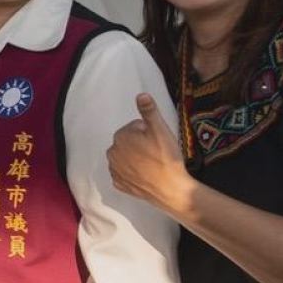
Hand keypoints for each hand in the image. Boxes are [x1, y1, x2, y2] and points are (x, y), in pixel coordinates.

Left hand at [107, 93, 194, 217]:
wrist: (170, 188)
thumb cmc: (166, 157)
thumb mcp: (160, 129)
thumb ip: (149, 111)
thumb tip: (141, 94)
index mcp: (120, 137)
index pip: (134, 128)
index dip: (148, 132)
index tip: (158, 140)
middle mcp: (112, 153)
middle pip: (128, 142)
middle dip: (140, 144)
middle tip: (157, 152)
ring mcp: (114, 170)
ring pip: (125, 157)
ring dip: (135, 158)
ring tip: (152, 163)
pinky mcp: (119, 184)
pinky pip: (124, 173)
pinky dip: (132, 173)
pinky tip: (145, 174)